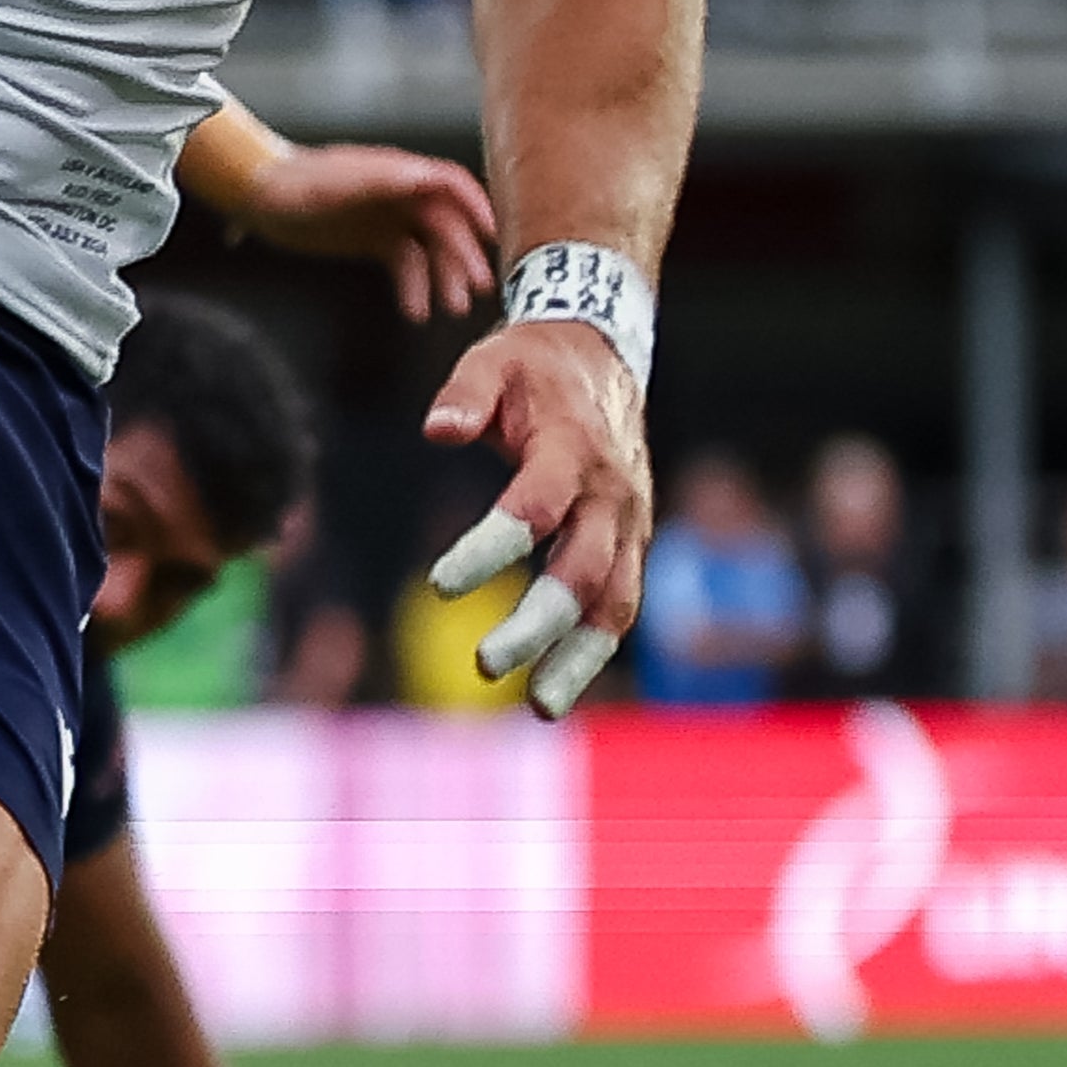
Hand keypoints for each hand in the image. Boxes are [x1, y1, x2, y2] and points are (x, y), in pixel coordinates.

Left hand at [221, 139, 497, 321]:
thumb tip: (424, 177)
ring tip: (450, 310)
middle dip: (462, 256)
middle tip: (476, 290)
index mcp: (396, 172)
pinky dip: (414, 287)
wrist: (255, 195)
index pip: (450, 184)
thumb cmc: (292, 183)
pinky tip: (415, 312)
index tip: (491, 236)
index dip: (475, 207)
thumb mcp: (333, 183)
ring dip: (443, 277)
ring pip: (429, 249)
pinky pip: (405, 264)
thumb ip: (379, 180)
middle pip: (445, 224)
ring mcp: (387, 216)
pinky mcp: (374, 239)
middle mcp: (399, 193)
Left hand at [420, 316, 649, 716]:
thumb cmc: (534, 365)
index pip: (536, 507)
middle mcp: (612, 494)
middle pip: (584, 570)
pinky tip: (554, 689)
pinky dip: (591, 649)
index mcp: (573, 449)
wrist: (604, 358)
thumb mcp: (494, 358)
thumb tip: (436, 431)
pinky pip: (618, 603)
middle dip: (538, 624)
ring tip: (538, 708)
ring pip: (615, 602)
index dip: (491, 547)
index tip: (439, 585)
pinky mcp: (631, 544)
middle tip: (484, 663)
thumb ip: (465, 392)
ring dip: (579, 658)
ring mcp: (630, 523)